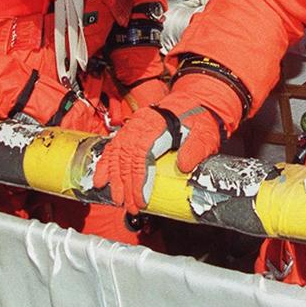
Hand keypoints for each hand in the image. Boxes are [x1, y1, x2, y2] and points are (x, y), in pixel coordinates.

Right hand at [93, 74, 242, 213]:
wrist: (196, 100)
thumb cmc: (200, 118)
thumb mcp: (204, 133)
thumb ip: (194, 150)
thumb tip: (182, 167)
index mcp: (157, 125)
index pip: (142, 155)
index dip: (139, 180)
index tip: (141, 199)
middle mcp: (141, 124)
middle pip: (127, 157)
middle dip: (126, 185)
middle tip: (129, 206)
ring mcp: (134, 126)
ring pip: (117, 154)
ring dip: (114, 178)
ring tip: (116, 199)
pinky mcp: (132, 130)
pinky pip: (113, 147)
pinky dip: (105, 164)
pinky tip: (101, 179)